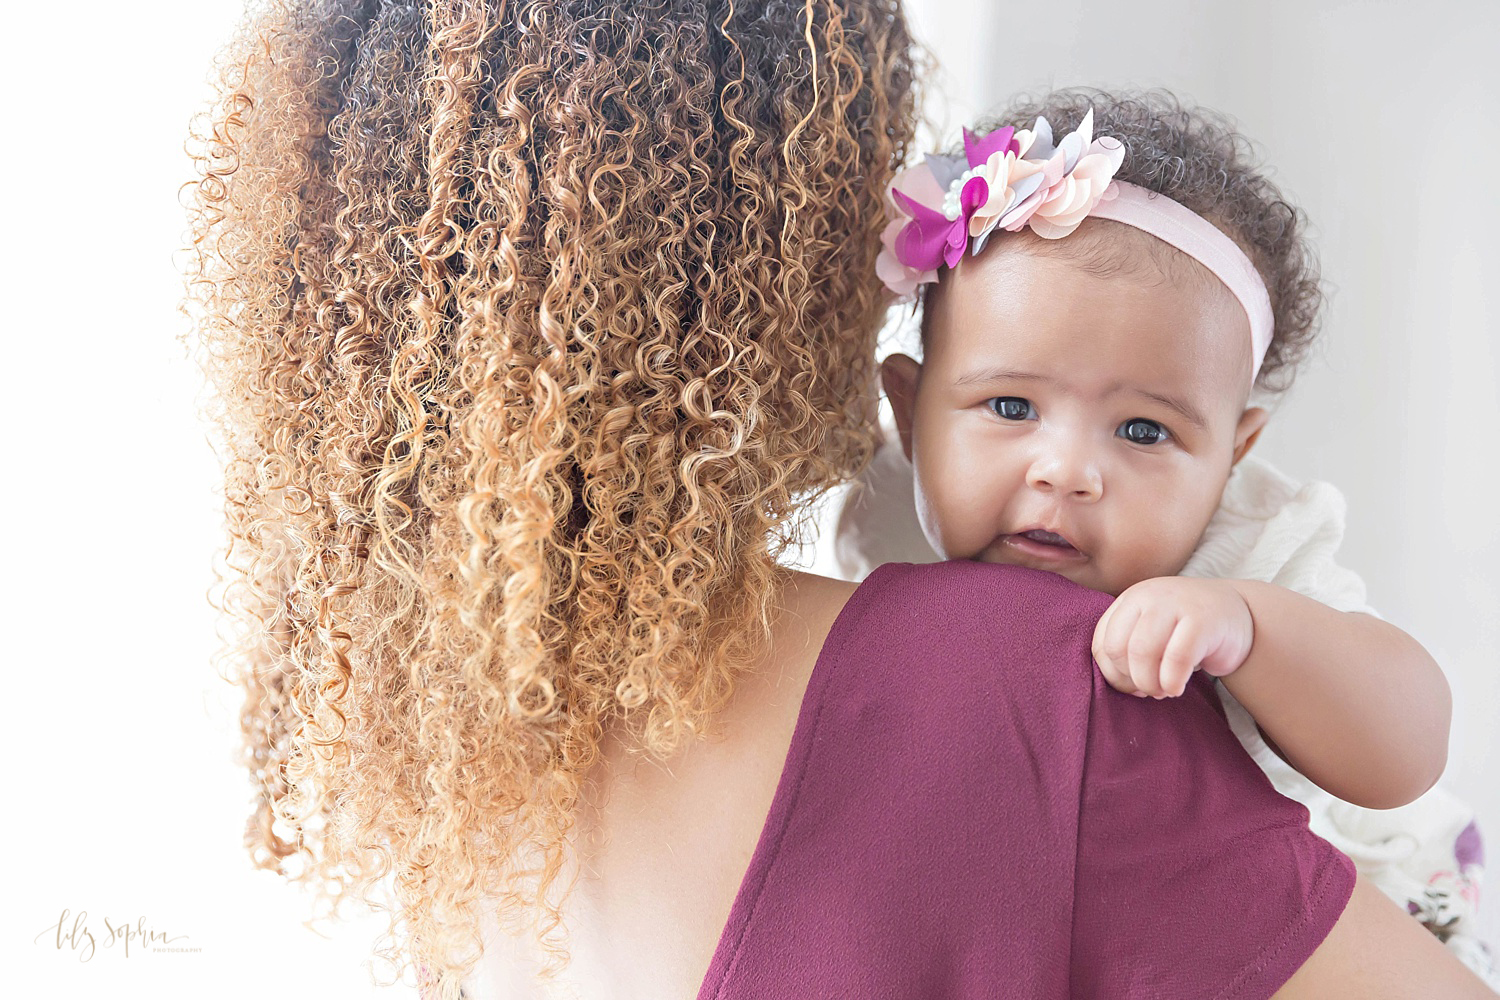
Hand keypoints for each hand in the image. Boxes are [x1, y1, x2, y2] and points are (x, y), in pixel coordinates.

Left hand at [1091, 577, 1254, 698]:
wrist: (1240, 613)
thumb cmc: (1187, 631)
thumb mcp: (1152, 634)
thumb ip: (1128, 650)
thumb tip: (1118, 684)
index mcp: (1130, 600)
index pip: (1102, 643)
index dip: (1112, 674)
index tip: (1132, 687)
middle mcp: (1147, 596)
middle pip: (1118, 648)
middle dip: (1130, 680)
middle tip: (1151, 690)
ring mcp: (1174, 603)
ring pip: (1141, 652)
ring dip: (1149, 683)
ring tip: (1164, 690)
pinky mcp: (1202, 619)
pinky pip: (1176, 658)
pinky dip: (1172, 682)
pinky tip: (1177, 688)